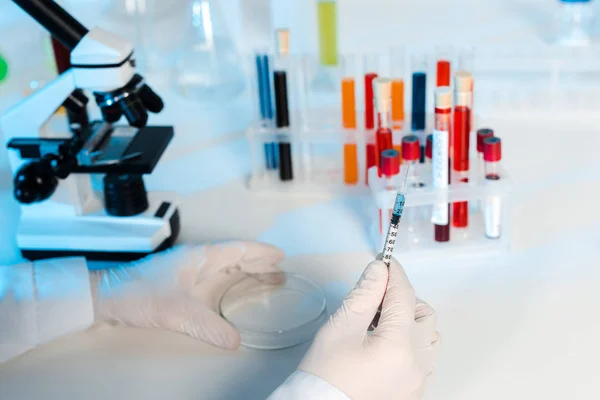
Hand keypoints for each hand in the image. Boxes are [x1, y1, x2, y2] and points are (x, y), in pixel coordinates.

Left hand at [91, 241, 284, 349]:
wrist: (107, 297)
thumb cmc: (139, 294)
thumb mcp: (178, 313)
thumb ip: (209, 327)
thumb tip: (234, 340)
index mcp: (200, 257)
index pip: (239, 249)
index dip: (261, 252)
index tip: (280, 256)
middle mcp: (197, 259)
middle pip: (236, 255)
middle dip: (259, 262)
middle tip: (280, 272)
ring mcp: (189, 269)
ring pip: (225, 265)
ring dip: (246, 270)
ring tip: (265, 278)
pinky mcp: (181, 280)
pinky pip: (215, 275)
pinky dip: (231, 279)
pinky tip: (233, 288)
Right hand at [298, 259, 439, 399]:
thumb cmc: (326, 375)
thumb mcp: (340, 328)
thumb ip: (364, 295)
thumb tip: (378, 271)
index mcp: (399, 346)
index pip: (404, 296)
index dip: (394, 274)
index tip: (385, 261)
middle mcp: (417, 364)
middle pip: (424, 314)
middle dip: (404, 298)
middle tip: (378, 297)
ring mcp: (419, 380)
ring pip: (428, 336)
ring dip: (410, 321)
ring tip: (381, 323)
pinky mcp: (414, 390)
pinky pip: (424, 357)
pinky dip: (411, 342)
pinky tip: (386, 343)